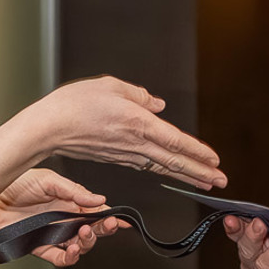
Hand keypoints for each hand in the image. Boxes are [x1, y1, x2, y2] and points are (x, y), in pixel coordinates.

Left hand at [0, 169, 126, 267]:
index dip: (110, 216)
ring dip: (87, 242)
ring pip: (80, 245)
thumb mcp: (48, 180)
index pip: (95, 211)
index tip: (122, 220)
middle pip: (92, 230)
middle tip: (107, 225)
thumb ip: (74, 191)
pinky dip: (70, 258)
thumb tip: (99, 200)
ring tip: (84, 234)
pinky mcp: (41, 246)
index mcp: (69, 202)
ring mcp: (54, 234)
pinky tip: (72, 250)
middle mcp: (64, 219)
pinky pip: (60, 259)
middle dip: (103, 229)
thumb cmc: (14, 185)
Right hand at [28, 78, 225, 188]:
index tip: (215, 161)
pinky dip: (164, 169)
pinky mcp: (115, 157)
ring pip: (162, 166)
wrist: (47, 128)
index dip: (198, 152)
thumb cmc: (73, 104)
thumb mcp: (110, 86)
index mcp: (137, 124)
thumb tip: (157, 104)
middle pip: (174, 161)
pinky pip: (146, 164)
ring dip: (186, 174)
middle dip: (200, 172)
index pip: (175, 142)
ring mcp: (125, 153)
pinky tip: (171, 171)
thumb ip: (138, 95)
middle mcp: (134, 143)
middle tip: (220, 181)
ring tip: (205, 182)